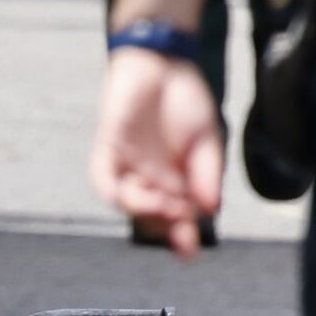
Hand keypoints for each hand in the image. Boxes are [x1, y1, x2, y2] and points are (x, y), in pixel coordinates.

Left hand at [96, 46, 225, 257]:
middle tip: (181, 220)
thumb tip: (212, 208)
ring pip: (128, 202)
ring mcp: (129, 166)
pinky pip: (103, 178)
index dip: (183, 239)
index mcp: (179, 184)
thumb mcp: (208, 139)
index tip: (190, 251)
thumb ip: (209, 173)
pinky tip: (130, 190)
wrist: (164, 63)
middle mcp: (152, 181)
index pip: (179, 221)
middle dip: (166, 226)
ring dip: (145, 209)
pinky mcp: (108, 149)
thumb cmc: (187, 102)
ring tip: (165, 202)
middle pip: (152, 218)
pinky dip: (113, 190)